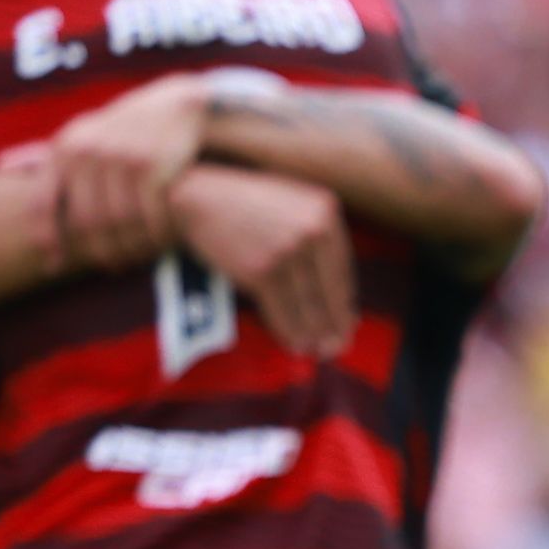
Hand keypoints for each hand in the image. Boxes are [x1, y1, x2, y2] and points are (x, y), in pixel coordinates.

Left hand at [48, 74, 215, 268]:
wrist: (174, 107)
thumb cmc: (119, 129)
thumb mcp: (78, 134)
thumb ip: (40, 155)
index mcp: (63, 147)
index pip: (42, 203)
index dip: (46, 239)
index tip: (52, 266)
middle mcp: (86, 151)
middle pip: (84, 220)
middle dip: (97, 250)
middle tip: (109, 267)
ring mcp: (119, 158)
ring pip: (117, 222)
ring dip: (129, 247)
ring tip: (134, 259)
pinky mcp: (151, 166)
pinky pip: (148, 215)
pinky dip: (155, 235)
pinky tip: (160, 243)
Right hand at [167, 165, 356, 356]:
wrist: (199, 197)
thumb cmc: (247, 204)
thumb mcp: (293, 204)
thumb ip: (317, 237)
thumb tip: (341, 291)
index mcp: (325, 212)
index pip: (343, 268)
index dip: (345, 302)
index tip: (349, 323)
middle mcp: (312, 230)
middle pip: (330, 290)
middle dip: (336, 325)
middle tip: (338, 348)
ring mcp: (288, 250)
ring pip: (309, 304)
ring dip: (315, 334)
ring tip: (319, 352)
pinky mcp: (262, 270)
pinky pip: (283, 310)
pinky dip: (290, 332)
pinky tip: (295, 345)